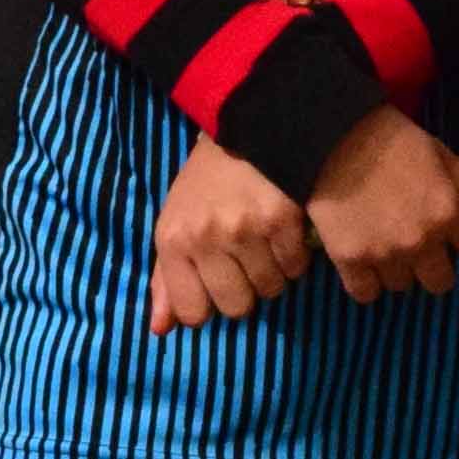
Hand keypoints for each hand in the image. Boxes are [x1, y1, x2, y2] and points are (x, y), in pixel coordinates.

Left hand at [149, 138, 315, 330]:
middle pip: (237, 308)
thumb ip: (166, 280)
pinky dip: (295, 256)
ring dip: (274, 273)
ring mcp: (246, 229)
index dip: (210, 304)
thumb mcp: (176, 225)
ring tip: (267, 242)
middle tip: (247, 261)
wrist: (245, 128)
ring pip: (272, 289)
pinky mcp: (283, 218)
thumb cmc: (206, 184)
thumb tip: (161, 330)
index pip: (193, 312)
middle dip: (246, 291)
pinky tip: (285, 232)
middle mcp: (206, 237)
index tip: (218, 283)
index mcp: (174, 241)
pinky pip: (297, 267)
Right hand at [306, 106, 458, 308]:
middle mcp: (423, 239)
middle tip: (412, 241)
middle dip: (430, 266)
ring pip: (402, 287)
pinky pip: (366, 294)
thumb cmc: (390, 140)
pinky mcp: (351, 259)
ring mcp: (386, 253)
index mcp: (450, 211)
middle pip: (440, 283)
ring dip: (396, 270)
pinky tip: (359, 255)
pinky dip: (365, 282)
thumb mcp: (443, 154)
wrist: (333, 135)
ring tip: (379, 237)